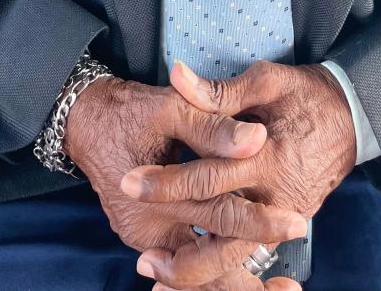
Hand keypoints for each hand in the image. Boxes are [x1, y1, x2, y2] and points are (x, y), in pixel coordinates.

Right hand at [62, 73, 308, 284]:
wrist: (84, 122)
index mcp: (155, 198)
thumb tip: (257, 137)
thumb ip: (213, 126)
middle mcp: (148, 230)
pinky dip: (210, 275)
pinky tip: (243, 280)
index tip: (296, 223)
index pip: (219, 215)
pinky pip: (182, 264)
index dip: (259, 221)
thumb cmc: (130, 111)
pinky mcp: (146, 240)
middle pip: (206, 262)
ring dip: (232, 282)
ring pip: (194, 273)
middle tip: (292, 286)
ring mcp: (144, 240)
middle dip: (249, 278)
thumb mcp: (171, 107)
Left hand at [121, 59, 356, 288]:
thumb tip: (176, 76)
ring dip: (197, 270)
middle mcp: (277, 197)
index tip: (131, 183)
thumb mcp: (268, 82)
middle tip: (139, 256)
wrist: (354, 118)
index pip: (211, 177)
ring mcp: (285, 216)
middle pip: (222, 233)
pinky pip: (249, 254)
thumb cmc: (307, 95)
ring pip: (237, 257)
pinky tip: (186, 270)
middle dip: (179, 247)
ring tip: (155, 271)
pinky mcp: (286, 225)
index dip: (168, 182)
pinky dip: (220, 268)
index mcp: (270, 158)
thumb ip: (220, 91)